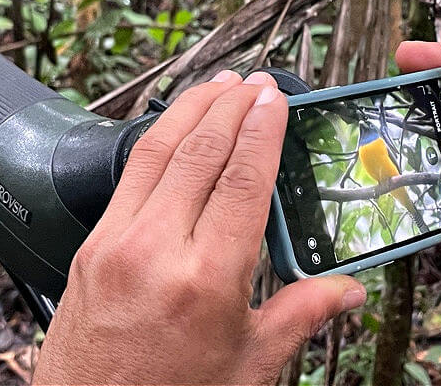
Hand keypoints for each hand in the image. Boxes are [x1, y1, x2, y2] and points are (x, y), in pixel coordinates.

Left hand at [32, 71, 365, 384]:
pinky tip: (174, 125)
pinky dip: (158, 136)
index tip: (275, 100)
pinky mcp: (93, 244)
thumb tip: (347, 290)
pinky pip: (130, 172)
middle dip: (232, 107)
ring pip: (158, 150)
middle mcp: (156, 249)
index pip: (243, 179)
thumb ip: (303, 314)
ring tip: (218, 84)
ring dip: (192, 108)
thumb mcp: (250, 363)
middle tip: (255, 83)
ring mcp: (116, 241)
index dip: (263, 131)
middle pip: (201, 152)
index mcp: (206, 279)